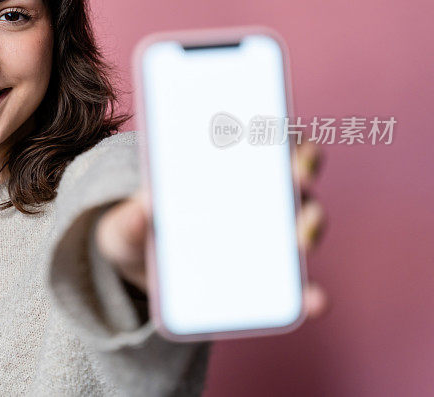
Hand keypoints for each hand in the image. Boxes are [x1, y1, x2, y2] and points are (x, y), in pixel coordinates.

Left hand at [94, 133, 328, 318]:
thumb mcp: (123, 226)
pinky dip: (309, 295)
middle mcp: (258, 196)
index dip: (286, 136)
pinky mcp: (269, 282)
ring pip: (303, 224)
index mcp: (225, 167)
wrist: (138, 279)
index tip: (287, 138)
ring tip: (302, 238)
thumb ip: (128, 220)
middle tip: (297, 178)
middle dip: (302, 174)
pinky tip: (313, 300)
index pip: (267, 139)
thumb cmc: (136, 234)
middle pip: (294, 177)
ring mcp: (268, 238)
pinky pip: (298, 288)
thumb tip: (144, 204)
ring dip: (311, 226)